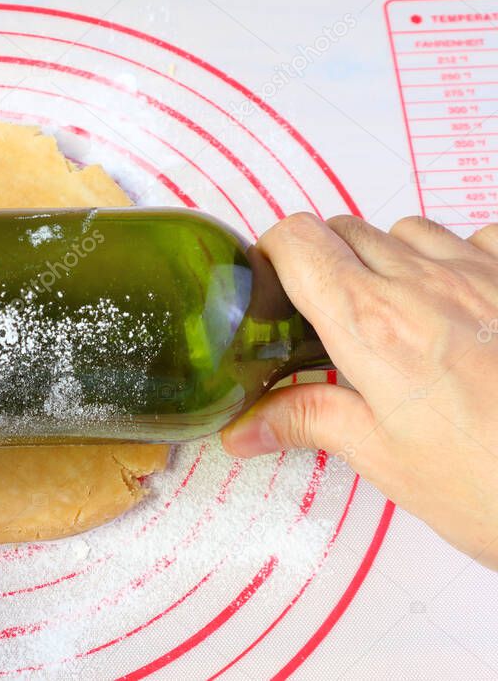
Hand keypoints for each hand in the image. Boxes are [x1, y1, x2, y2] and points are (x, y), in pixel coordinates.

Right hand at [222, 213, 497, 569]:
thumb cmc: (497, 487)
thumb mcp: (387, 461)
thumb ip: (309, 423)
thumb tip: (242, 429)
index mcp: (374, 328)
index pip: (299, 242)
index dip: (273, 254)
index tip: (269, 286)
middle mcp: (425, 285)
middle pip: (345, 229)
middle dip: (323, 261)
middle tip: (326, 318)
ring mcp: (483, 274)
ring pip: (406, 228)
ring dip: (386, 257)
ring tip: (394, 315)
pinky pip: (476, 237)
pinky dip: (455, 257)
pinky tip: (459, 305)